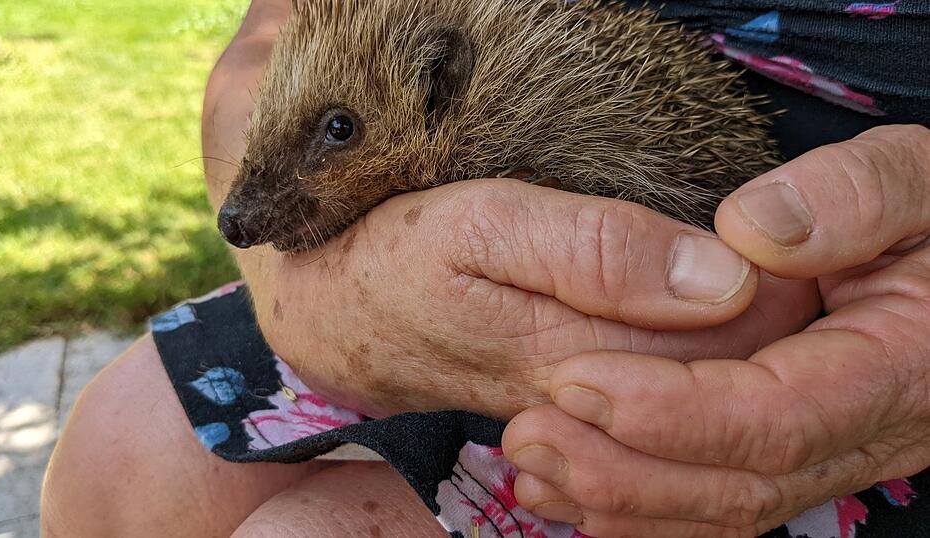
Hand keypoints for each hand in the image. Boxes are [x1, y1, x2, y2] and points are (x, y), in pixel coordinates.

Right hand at [201, 2, 818, 418]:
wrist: (338, 316)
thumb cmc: (400, 258)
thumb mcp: (485, 225)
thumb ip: (597, 251)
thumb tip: (720, 279)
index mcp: (581, 354)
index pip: (728, 344)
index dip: (780, 293)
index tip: (791, 247)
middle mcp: (593, 402)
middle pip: (725, 382)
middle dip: (775, 326)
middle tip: (791, 264)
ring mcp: (584, 413)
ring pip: (699, 397)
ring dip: (744, 349)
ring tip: (757, 289)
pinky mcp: (573, 405)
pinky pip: (662, 401)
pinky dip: (700, 365)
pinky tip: (700, 333)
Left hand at [503, 125, 929, 536]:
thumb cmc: (929, 211)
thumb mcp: (910, 178)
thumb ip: (851, 196)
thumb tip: (749, 238)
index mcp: (900, 364)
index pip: (776, 413)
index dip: (673, 410)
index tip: (574, 381)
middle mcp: (871, 431)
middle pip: (743, 482)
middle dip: (626, 469)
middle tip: (528, 435)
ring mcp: (837, 453)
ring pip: (728, 508)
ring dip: (624, 501)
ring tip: (532, 469)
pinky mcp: (803, 455)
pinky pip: (727, 502)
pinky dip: (649, 509)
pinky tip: (575, 495)